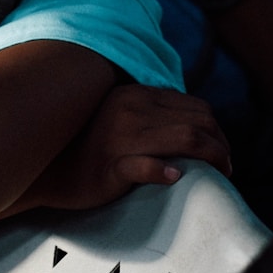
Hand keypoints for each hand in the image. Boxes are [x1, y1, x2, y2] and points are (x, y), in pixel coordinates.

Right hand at [27, 84, 231, 210]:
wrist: (46, 170)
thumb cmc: (87, 146)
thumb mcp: (117, 116)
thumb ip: (148, 112)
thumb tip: (192, 121)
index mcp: (134, 95)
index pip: (196, 107)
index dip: (218, 130)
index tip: (222, 150)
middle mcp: (130, 110)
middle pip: (199, 122)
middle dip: (223, 145)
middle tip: (227, 167)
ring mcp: (120, 137)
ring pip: (187, 139)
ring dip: (214, 158)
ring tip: (220, 174)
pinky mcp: (111, 165)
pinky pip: (147, 166)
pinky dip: (166, 171)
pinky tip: (176, 177)